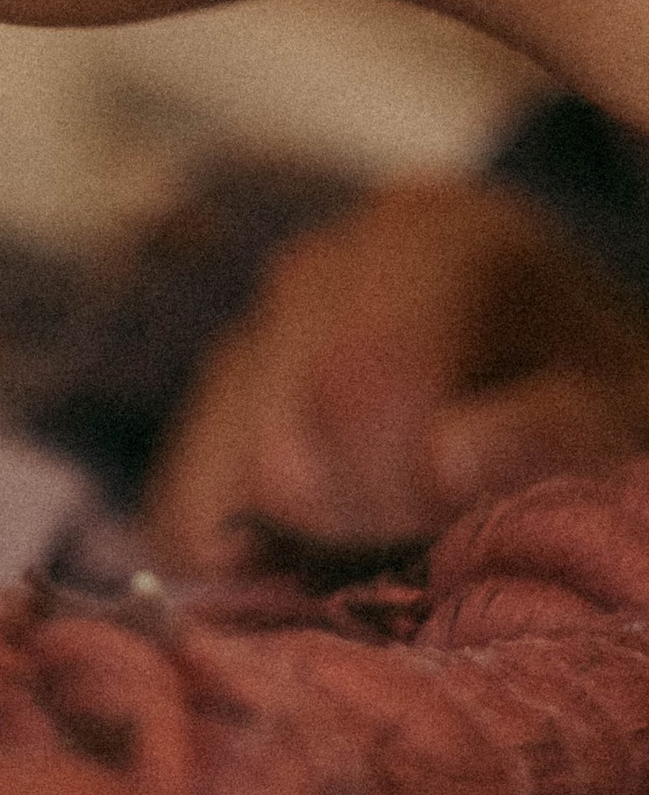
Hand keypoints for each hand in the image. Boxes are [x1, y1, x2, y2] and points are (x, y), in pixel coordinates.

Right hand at [143, 177, 648, 573]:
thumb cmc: (593, 400)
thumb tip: (451, 458)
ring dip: (310, 547)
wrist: (546, 381)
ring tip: (399, 538)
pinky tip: (337, 546)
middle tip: (440, 544)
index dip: (411, 493)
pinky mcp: (210, 403)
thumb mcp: (622, 410)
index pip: (359, 385)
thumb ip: (558, 430)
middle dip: (364, 529)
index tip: (474, 529)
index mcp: (432, 236)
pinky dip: (255, 558)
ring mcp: (252, 326)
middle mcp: (321, 263)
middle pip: (285, 450)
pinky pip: (189, 509)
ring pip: (227, 488)